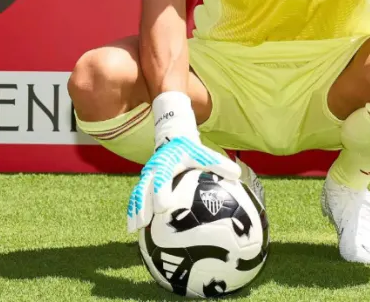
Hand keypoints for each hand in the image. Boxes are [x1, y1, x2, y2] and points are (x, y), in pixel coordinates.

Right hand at [126, 134, 240, 232]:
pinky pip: (135, 198)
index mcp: (166, 163)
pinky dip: (132, 211)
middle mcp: (153, 170)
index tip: (164, 206)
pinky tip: (133, 228)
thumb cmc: (190, 151)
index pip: (162, 178)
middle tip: (146, 222)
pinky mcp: (143, 184)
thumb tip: (237, 174)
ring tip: (135, 229)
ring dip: (134, 211)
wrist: (172, 140)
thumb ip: (219, 164)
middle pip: (144, 188)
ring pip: (137, 195)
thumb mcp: (204, 154)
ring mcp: (146, 178)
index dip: (161, 192)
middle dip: (143, 205)